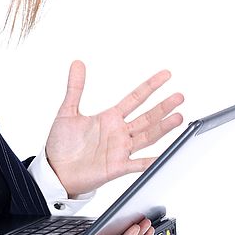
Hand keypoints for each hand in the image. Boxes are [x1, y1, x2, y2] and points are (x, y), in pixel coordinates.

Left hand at [46, 60, 183, 196]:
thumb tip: (77, 64)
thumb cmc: (61, 144)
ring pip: (148, 136)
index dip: (151, 86)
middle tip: (179, 96)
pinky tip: (164, 155)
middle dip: (163, 106)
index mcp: (109, 118)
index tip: (166, 75)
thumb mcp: (67, 112)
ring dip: (163, 127)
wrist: (55, 171)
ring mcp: (120, 150)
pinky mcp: (117, 167)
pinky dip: (151, 161)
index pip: (135, 98)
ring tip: (178, 117)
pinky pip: (138, 164)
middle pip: (147, 117)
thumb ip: (75, 88)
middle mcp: (119, 133)